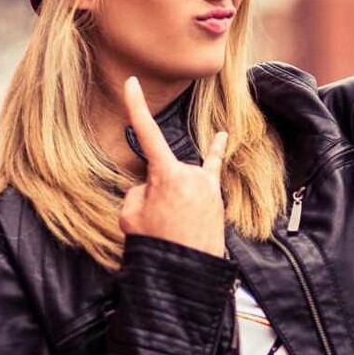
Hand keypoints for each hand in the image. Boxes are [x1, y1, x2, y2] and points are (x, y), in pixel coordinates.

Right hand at [118, 76, 227, 256]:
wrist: (186, 272)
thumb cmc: (156, 244)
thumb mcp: (130, 215)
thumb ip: (139, 190)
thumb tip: (154, 187)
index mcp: (166, 174)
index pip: (146, 133)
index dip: (136, 106)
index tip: (132, 82)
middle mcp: (190, 172)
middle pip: (160, 170)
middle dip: (152, 192)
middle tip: (156, 222)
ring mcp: (205, 183)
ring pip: (176, 181)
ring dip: (170, 199)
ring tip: (173, 227)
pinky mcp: (215, 194)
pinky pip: (214, 167)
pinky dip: (217, 150)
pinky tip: (223, 135)